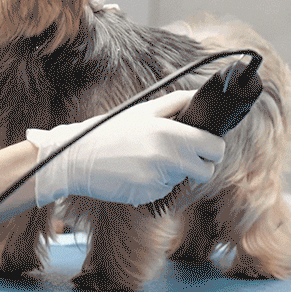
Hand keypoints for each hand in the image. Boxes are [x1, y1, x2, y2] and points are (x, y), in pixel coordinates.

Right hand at [28, 90, 224, 206]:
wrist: (76, 158)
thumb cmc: (109, 132)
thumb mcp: (142, 111)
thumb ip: (175, 103)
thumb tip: (200, 97)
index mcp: (169, 132)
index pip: (215, 147)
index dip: (214, 148)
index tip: (205, 147)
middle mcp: (167, 156)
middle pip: (207, 170)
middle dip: (199, 165)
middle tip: (181, 156)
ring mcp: (158, 178)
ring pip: (184, 180)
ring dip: (173, 173)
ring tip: (147, 160)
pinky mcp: (148, 194)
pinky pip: (165, 190)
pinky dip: (156, 183)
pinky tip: (137, 172)